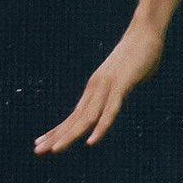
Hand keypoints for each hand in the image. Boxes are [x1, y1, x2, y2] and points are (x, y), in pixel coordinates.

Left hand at [34, 20, 166, 153]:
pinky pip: (110, 111)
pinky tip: (91, 142)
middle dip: (56, 136)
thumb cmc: (140, 53)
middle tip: (37, 151)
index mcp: (95, 88)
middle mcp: (95, 88)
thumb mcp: (127, 77)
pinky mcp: (121, 85)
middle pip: (74, 118)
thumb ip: (122, 90)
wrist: (145, 30)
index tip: (42, 142)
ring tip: (55, 150)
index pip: (74, 114)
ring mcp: (107, 87)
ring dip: (70, 135)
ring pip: (86, 117)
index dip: (59, 130)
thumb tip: (123, 95)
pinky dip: (100, 127)